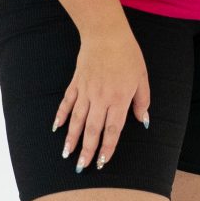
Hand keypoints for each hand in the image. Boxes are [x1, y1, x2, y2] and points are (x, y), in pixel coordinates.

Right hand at [53, 21, 150, 172]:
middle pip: (92, 129)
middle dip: (87, 150)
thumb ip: (142, 101)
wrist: (106, 33)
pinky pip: (66, 102)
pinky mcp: (76, 83)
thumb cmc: (128, 55)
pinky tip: (56, 129)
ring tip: (66, 154)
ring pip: (77, 119)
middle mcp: (101, 98)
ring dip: (71, 138)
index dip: (107, 148)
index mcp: (119, 99)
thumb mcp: (142, 78)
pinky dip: (61, 116)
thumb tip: (143, 121)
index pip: (112, 130)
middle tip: (81, 167)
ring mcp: (86, 91)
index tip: (102, 163)